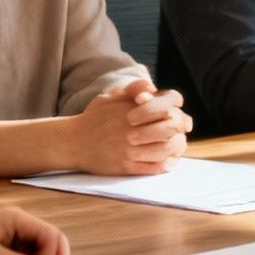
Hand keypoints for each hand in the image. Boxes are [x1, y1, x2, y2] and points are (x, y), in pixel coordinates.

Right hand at [73, 79, 188, 174]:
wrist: (71, 143)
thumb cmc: (92, 118)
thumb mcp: (109, 98)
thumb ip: (132, 89)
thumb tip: (152, 86)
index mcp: (131, 111)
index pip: (166, 108)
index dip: (177, 111)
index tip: (178, 114)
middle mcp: (132, 130)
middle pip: (170, 128)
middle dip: (180, 128)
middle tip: (183, 129)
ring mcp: (129, 149)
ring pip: (166, 149)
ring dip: (177, 147)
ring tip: (178, 145)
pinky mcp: (126, 166)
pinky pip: (154, 167)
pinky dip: (166, 164)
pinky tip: (169, 160)